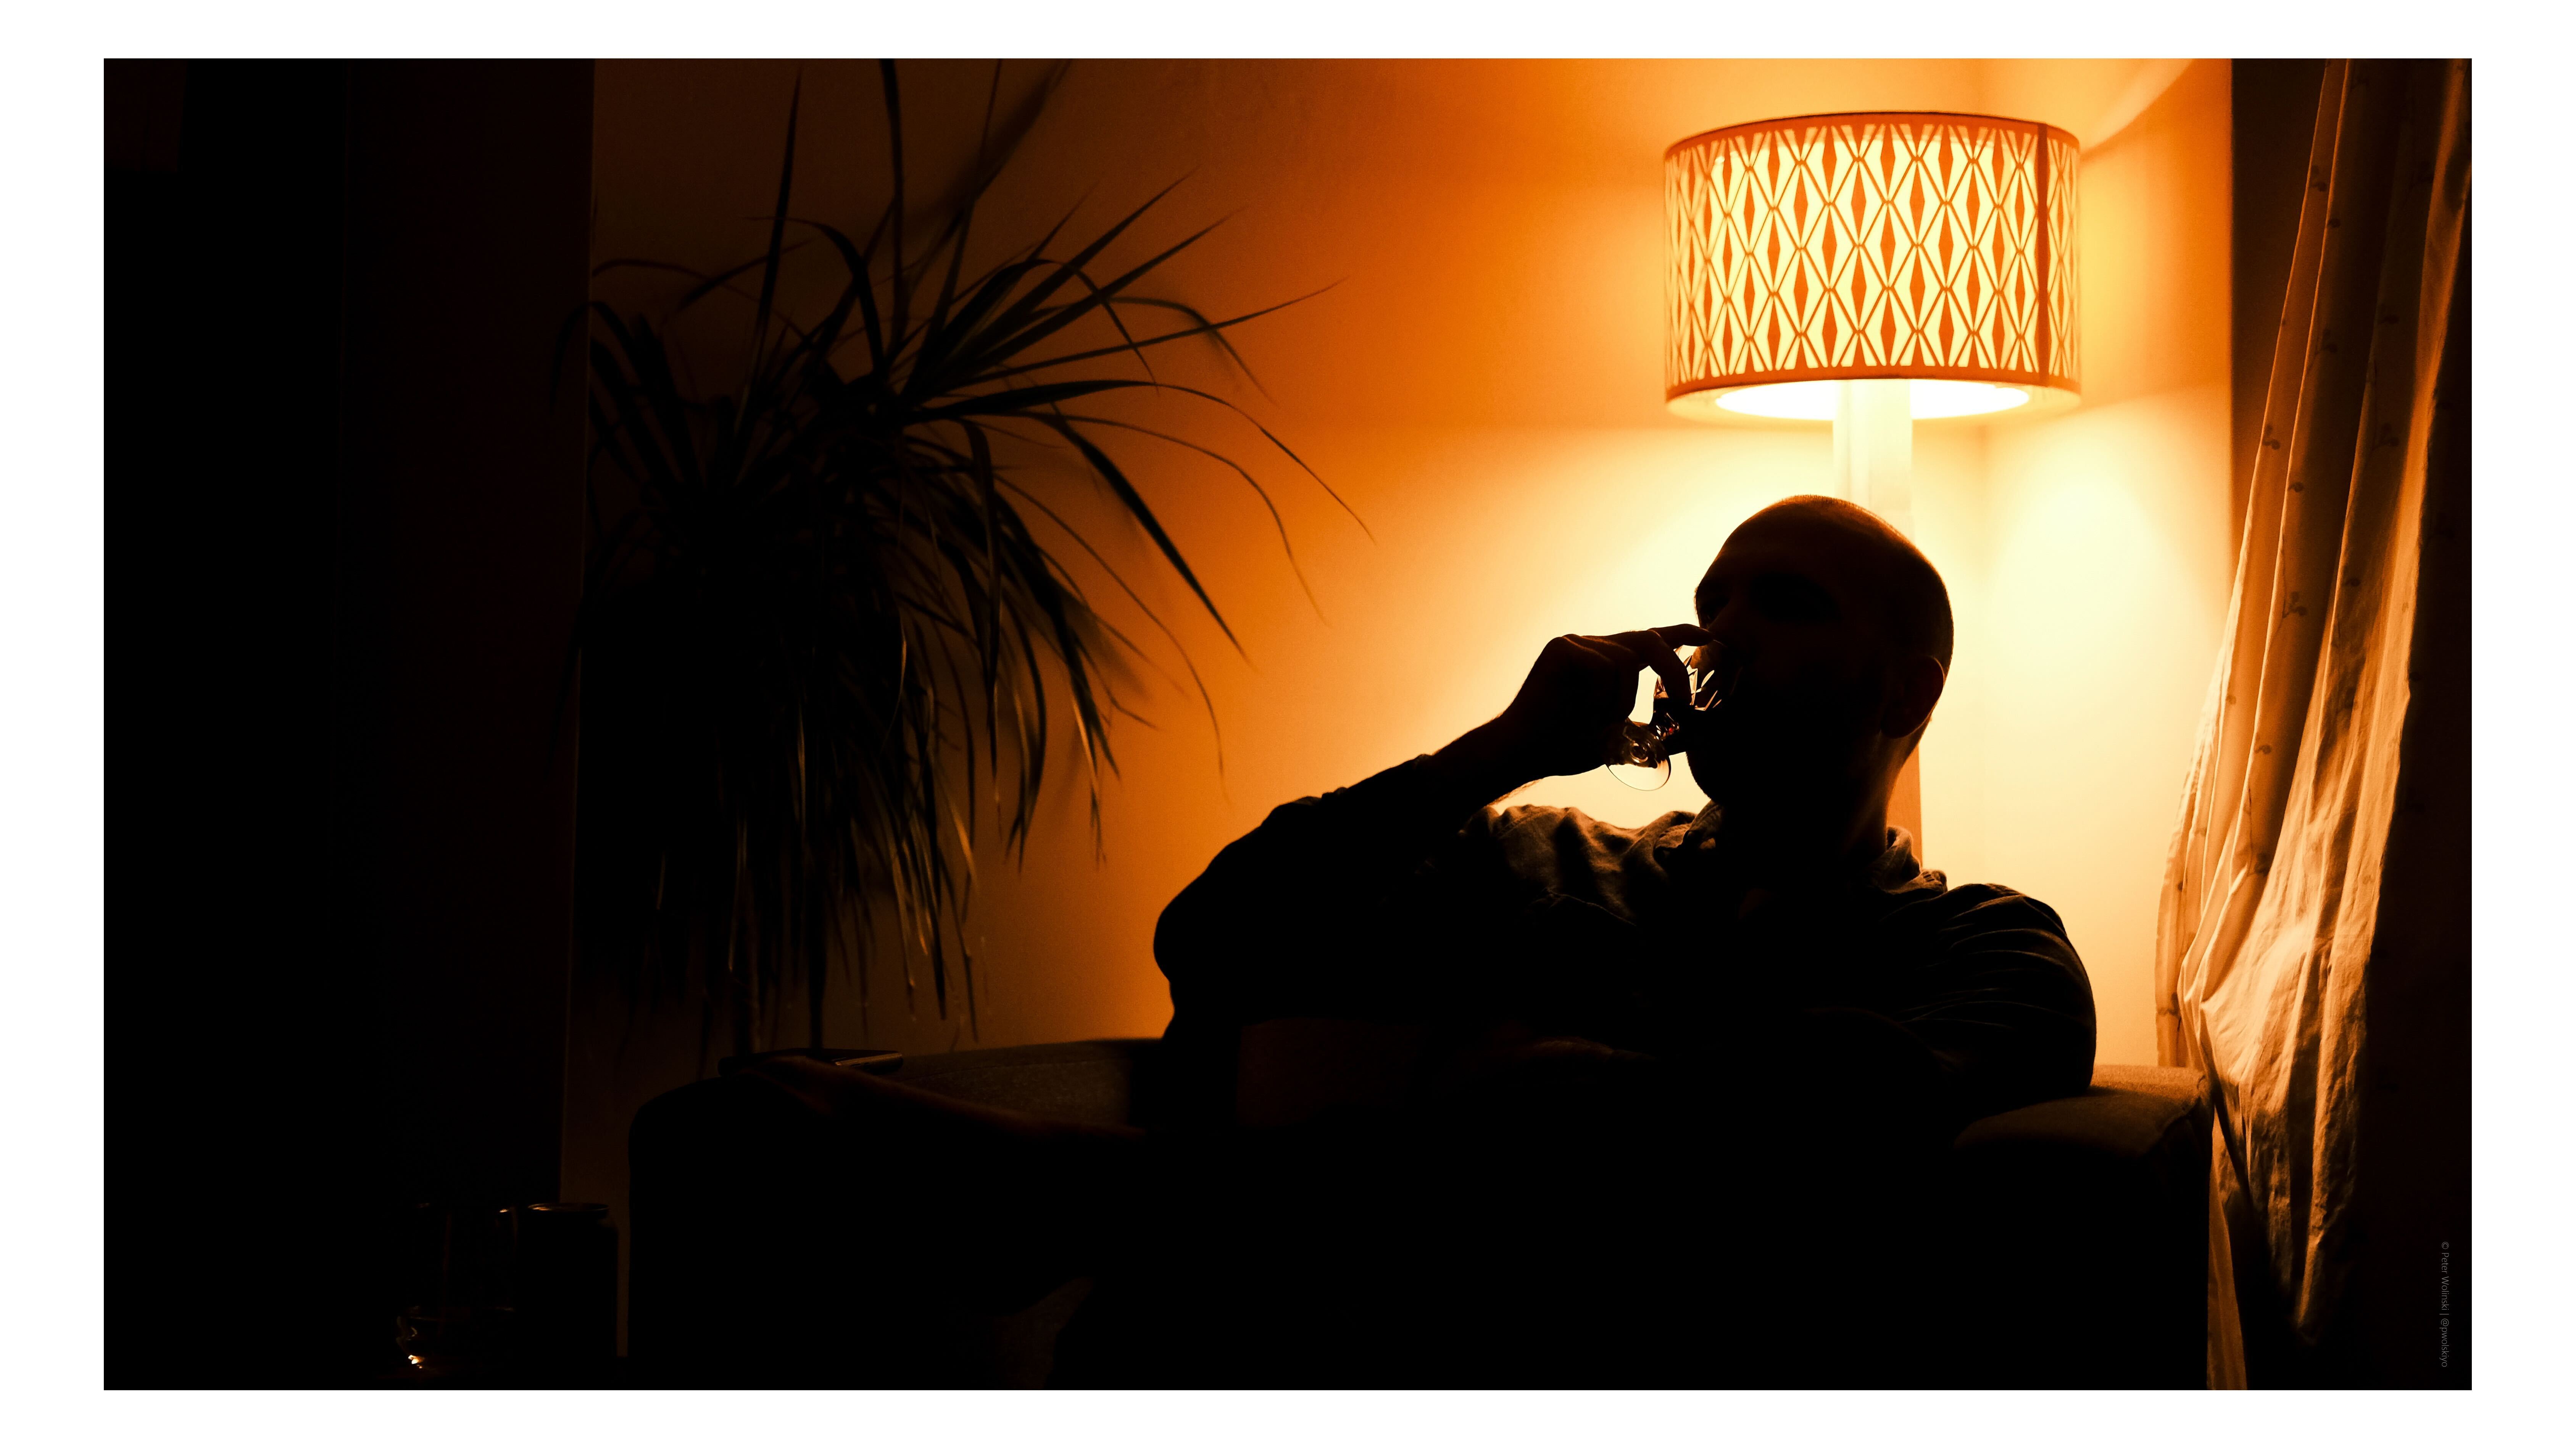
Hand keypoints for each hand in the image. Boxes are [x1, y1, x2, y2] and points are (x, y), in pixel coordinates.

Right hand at [1485, 624, 1710, 780]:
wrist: (1524, 753)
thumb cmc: (1565, 746)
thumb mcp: (1621, 741)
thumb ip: (1653, 732)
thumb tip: (1694, 737)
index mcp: (1607, 662)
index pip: (1652, 639)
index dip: (1682, 633)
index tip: (1708, 635)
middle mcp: (1593, 646)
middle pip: (1648, 640)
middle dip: (1672, 669)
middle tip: (1683, 699)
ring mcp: (1576, 643)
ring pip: (1626, 660)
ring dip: (1621, 699)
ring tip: (1597, 722)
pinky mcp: (1562, 648)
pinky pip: (1604, 665)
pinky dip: (1601, 696)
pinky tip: (1581, 713)